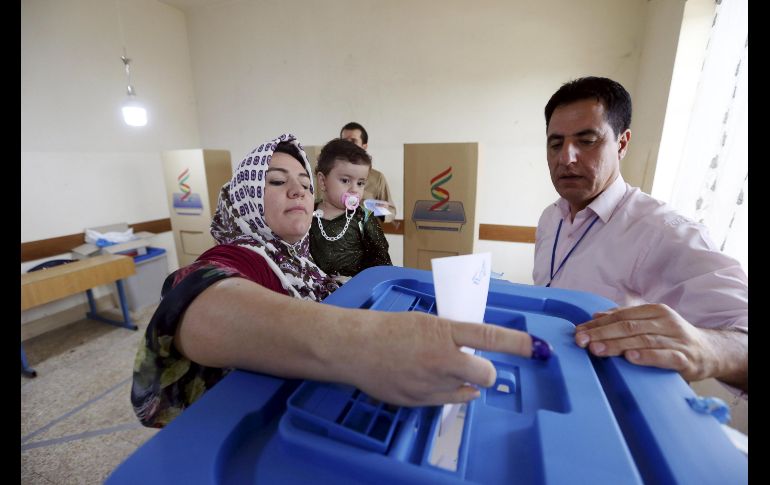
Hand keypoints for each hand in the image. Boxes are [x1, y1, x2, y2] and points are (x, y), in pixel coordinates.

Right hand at [349, 311, 546, 406]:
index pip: (489, 337)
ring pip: (465, 390)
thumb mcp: (425, 322)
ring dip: (462, 382)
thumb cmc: (389, 329)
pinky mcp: (418, 401)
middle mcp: (441, 359)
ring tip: (436, 369)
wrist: (355, 347)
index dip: (517, 344)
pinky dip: (448, 392)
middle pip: (484, 373)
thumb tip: (473, 349)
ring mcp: (430, 383)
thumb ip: (451, 336)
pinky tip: (430, 380)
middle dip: (487, 373)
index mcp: (443, 332)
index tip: (536, 349)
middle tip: (478, 367)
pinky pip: (447, 400)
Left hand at [574, 303, 715, 380]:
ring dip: (617, 345)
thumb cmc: (672, 338)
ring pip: (642, 340)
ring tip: (597, 350)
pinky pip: (664, 356)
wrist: (710, 352)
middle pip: (628, 326)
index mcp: (654, 311)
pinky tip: (631, 358)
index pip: (621, 316)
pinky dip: (646, 356)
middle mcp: (666, 322)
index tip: (578, 332)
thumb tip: (595, 316)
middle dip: (602, 334)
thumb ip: (624, 319)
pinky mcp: (685, 358)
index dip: (598, 324)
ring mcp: (676, 339)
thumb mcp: (650, 324)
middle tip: (581, 341)